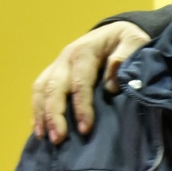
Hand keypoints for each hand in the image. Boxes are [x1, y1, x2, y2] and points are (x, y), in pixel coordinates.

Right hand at [31, 21, 150, 142]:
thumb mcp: (135, 42)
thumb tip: (111, 84)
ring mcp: (57, 64)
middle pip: (54, 87)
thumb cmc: (127, 40)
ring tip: (44, 137)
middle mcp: (66, 58)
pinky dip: (36, 108)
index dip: (81, 107)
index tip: (85, 129)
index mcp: (85, 52)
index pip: (80, 82)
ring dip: (41, 113)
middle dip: (54, 114)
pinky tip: (39, 127)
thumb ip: (126, 57)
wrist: (116, 31)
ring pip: (41, 89)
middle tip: (58, 139)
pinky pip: (39, 89)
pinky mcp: (54, 71)